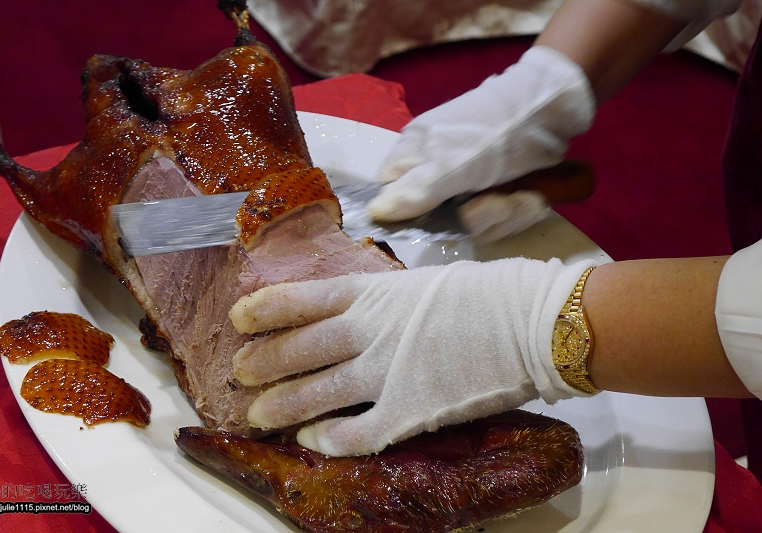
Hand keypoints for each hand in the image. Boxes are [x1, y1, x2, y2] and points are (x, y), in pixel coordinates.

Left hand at [229, 258, 597, 455]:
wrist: (531, 323)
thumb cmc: (488, 295)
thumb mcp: (425, 285)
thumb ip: (387, 302)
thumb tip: (364, 314)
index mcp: (373, 293)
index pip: (302, 299)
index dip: (265, 309)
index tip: (240, 318)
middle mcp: (368, 330)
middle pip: (300, 348)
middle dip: (264, 362)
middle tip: (240, 372)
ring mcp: (385, 372)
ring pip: (317, 392)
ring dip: (283, 405)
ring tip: (257, 414)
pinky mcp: (408, 410)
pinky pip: (357, 432)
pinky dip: (330, 439)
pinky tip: (313, 441)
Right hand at [367, 46, 593, 237]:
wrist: (553, 106)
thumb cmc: (496, 132)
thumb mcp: (452, 166)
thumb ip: (414, 193)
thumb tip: (373, 214)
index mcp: (412, 156)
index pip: (393, 200)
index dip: (417, 217)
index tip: (444, 218)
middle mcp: (435, 168)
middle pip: (440, 219)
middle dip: (477, 218)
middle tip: (499, 202)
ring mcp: (466, 177)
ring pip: (474, 221)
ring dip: (505, 215)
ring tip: (524, 195)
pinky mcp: (495, 183)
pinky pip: (498, 214)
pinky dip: (518, 208)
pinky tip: (532, 194)